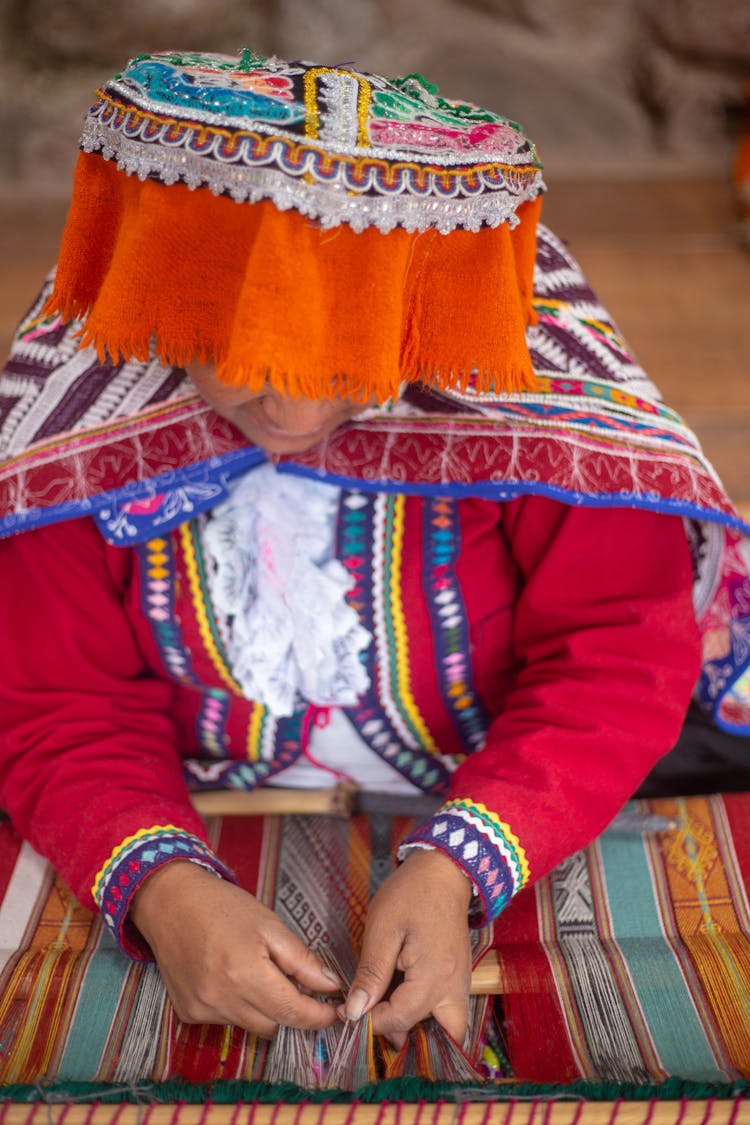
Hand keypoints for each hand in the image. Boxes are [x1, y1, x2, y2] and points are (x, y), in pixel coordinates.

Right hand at [130, 860, 340, 1036]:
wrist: (171, 903)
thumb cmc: (223, 907)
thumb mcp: (270, 925)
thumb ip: (302, 961)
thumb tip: (330, 987)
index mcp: (246, 974)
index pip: (293, 1013)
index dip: (318, 1016)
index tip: (335, 1011)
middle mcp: (222, 999)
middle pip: (274, 1025)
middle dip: (291, 1010)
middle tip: (295, 983)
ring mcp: (202, 1010)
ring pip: (251, 1026)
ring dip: (264, 1008)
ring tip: (256, 972)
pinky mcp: (188, 1013)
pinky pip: (227, 1021)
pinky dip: (238, 1006)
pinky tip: (230, 977)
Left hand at [341, 849, 472, 1047]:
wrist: (444, 870)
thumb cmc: (411, 893)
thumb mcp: (383, 929)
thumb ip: (371, 974)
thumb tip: (355, 1012)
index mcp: (434, 975)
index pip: (400, 1019)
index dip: (370, 1022)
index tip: (348, 1012)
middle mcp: (455, 987)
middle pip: (442, 1038)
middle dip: (408, 1036)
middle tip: (376, 1019)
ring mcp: (462, 983)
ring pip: (450, 1027)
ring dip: (421, 1026)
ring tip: (387, 1008)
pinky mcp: (459, 976)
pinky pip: (448, 1009)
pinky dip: (428, 1012)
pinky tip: (402, 996)